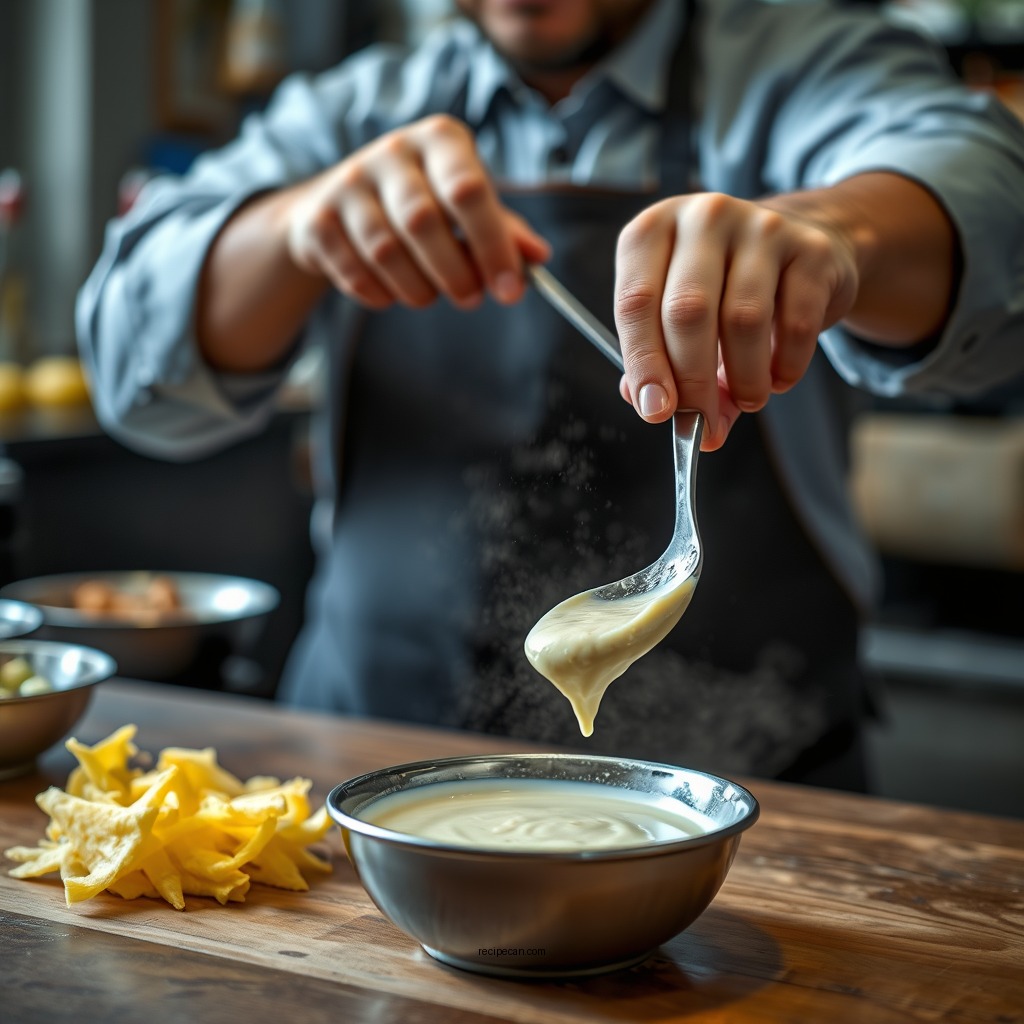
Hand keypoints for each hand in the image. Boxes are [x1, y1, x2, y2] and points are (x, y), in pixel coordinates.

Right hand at [285, 115, 549, 309]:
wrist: (335, 206)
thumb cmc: (420, 203)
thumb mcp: (465, 207)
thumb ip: (502, 231)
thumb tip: (538, 258)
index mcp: (440, 140)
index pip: (468, 191)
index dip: (492, 246)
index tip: (510, 291)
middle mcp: (392, 151)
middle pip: (424, 222)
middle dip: (454, 273)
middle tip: (470, 298)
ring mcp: (348, 182)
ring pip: (385, 251)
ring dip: (417, 289)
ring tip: (429, 294)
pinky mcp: (316, 219)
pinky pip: (354, 272)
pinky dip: (380, 295)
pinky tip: (391, 291)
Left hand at [614, 192, 859, 449]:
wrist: (794, 247)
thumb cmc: (721, 288)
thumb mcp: (677, 317)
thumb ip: (665, 365)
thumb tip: (662, 412)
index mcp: (653, 231)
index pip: (636, 302)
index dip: (644, 364)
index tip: (655, 411)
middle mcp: (704, 217)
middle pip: (688, 312)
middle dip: (693, 382)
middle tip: (701, 423)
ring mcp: (760, 226)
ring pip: (744, 320)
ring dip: (744, 379)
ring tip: (748, 400)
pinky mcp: (810, 247)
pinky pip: (797, 323)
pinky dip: (786, 365)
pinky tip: (779, 378)